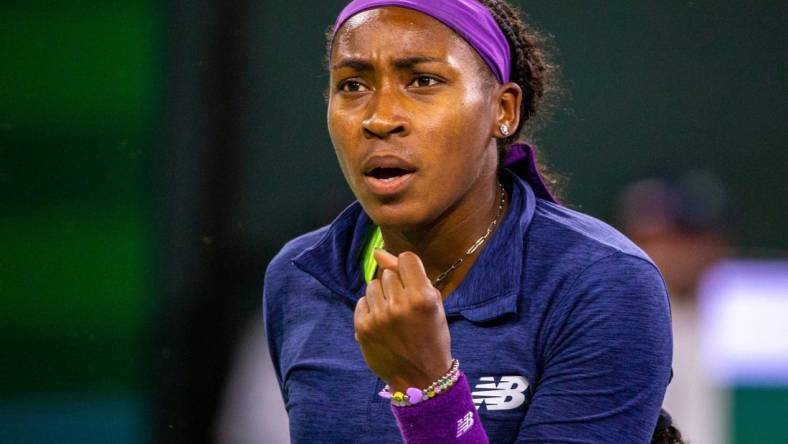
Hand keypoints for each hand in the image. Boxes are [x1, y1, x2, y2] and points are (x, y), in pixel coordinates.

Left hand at [354, 249, 452, 392]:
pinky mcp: (363, 327)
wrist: (421, 378)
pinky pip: (362, 302)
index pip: (406, 258)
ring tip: (392, 314)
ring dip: (382, 295)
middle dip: (396, 284)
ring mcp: (379, 317)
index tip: (412, 282)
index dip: (409, 268)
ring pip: (373, 285)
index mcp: (422, 297)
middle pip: (388, 272)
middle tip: (405, 305)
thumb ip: (410, 275)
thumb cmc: (432, 337)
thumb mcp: (433, 304)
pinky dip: (370, 309)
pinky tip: (382, 323)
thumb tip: (378, 252)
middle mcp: (399, 305)